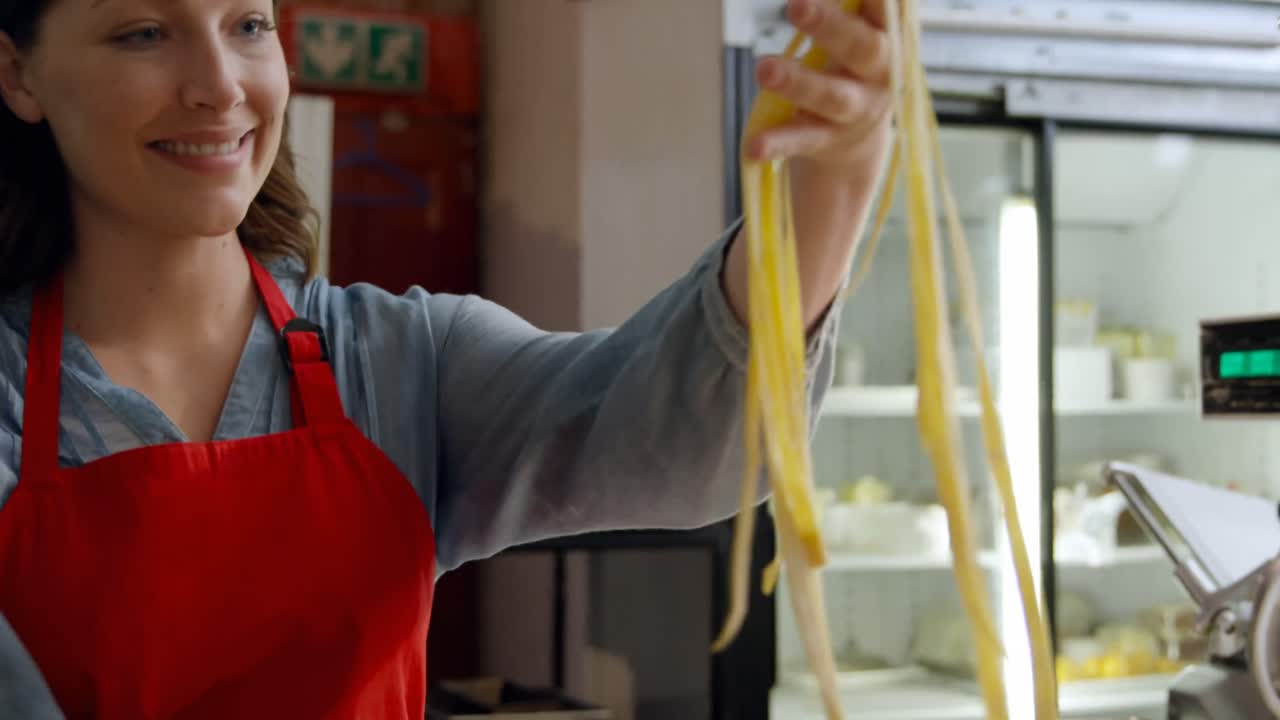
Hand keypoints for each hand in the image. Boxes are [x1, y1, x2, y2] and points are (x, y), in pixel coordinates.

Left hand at [742, 0, 891, 172]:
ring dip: (797, 80)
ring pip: (831, 96)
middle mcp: (879, 72)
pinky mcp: (827, 141)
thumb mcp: (855, 24)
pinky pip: (801, 141)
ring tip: (763, 67)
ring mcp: (855, 110)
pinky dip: (776, 143)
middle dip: (830, 25)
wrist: (857, 143)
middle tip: (795, 4)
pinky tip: (752, 146)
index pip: (885, 5)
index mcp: (886, 34)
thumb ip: (844, 2)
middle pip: (861, 47)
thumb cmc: (849, 64)